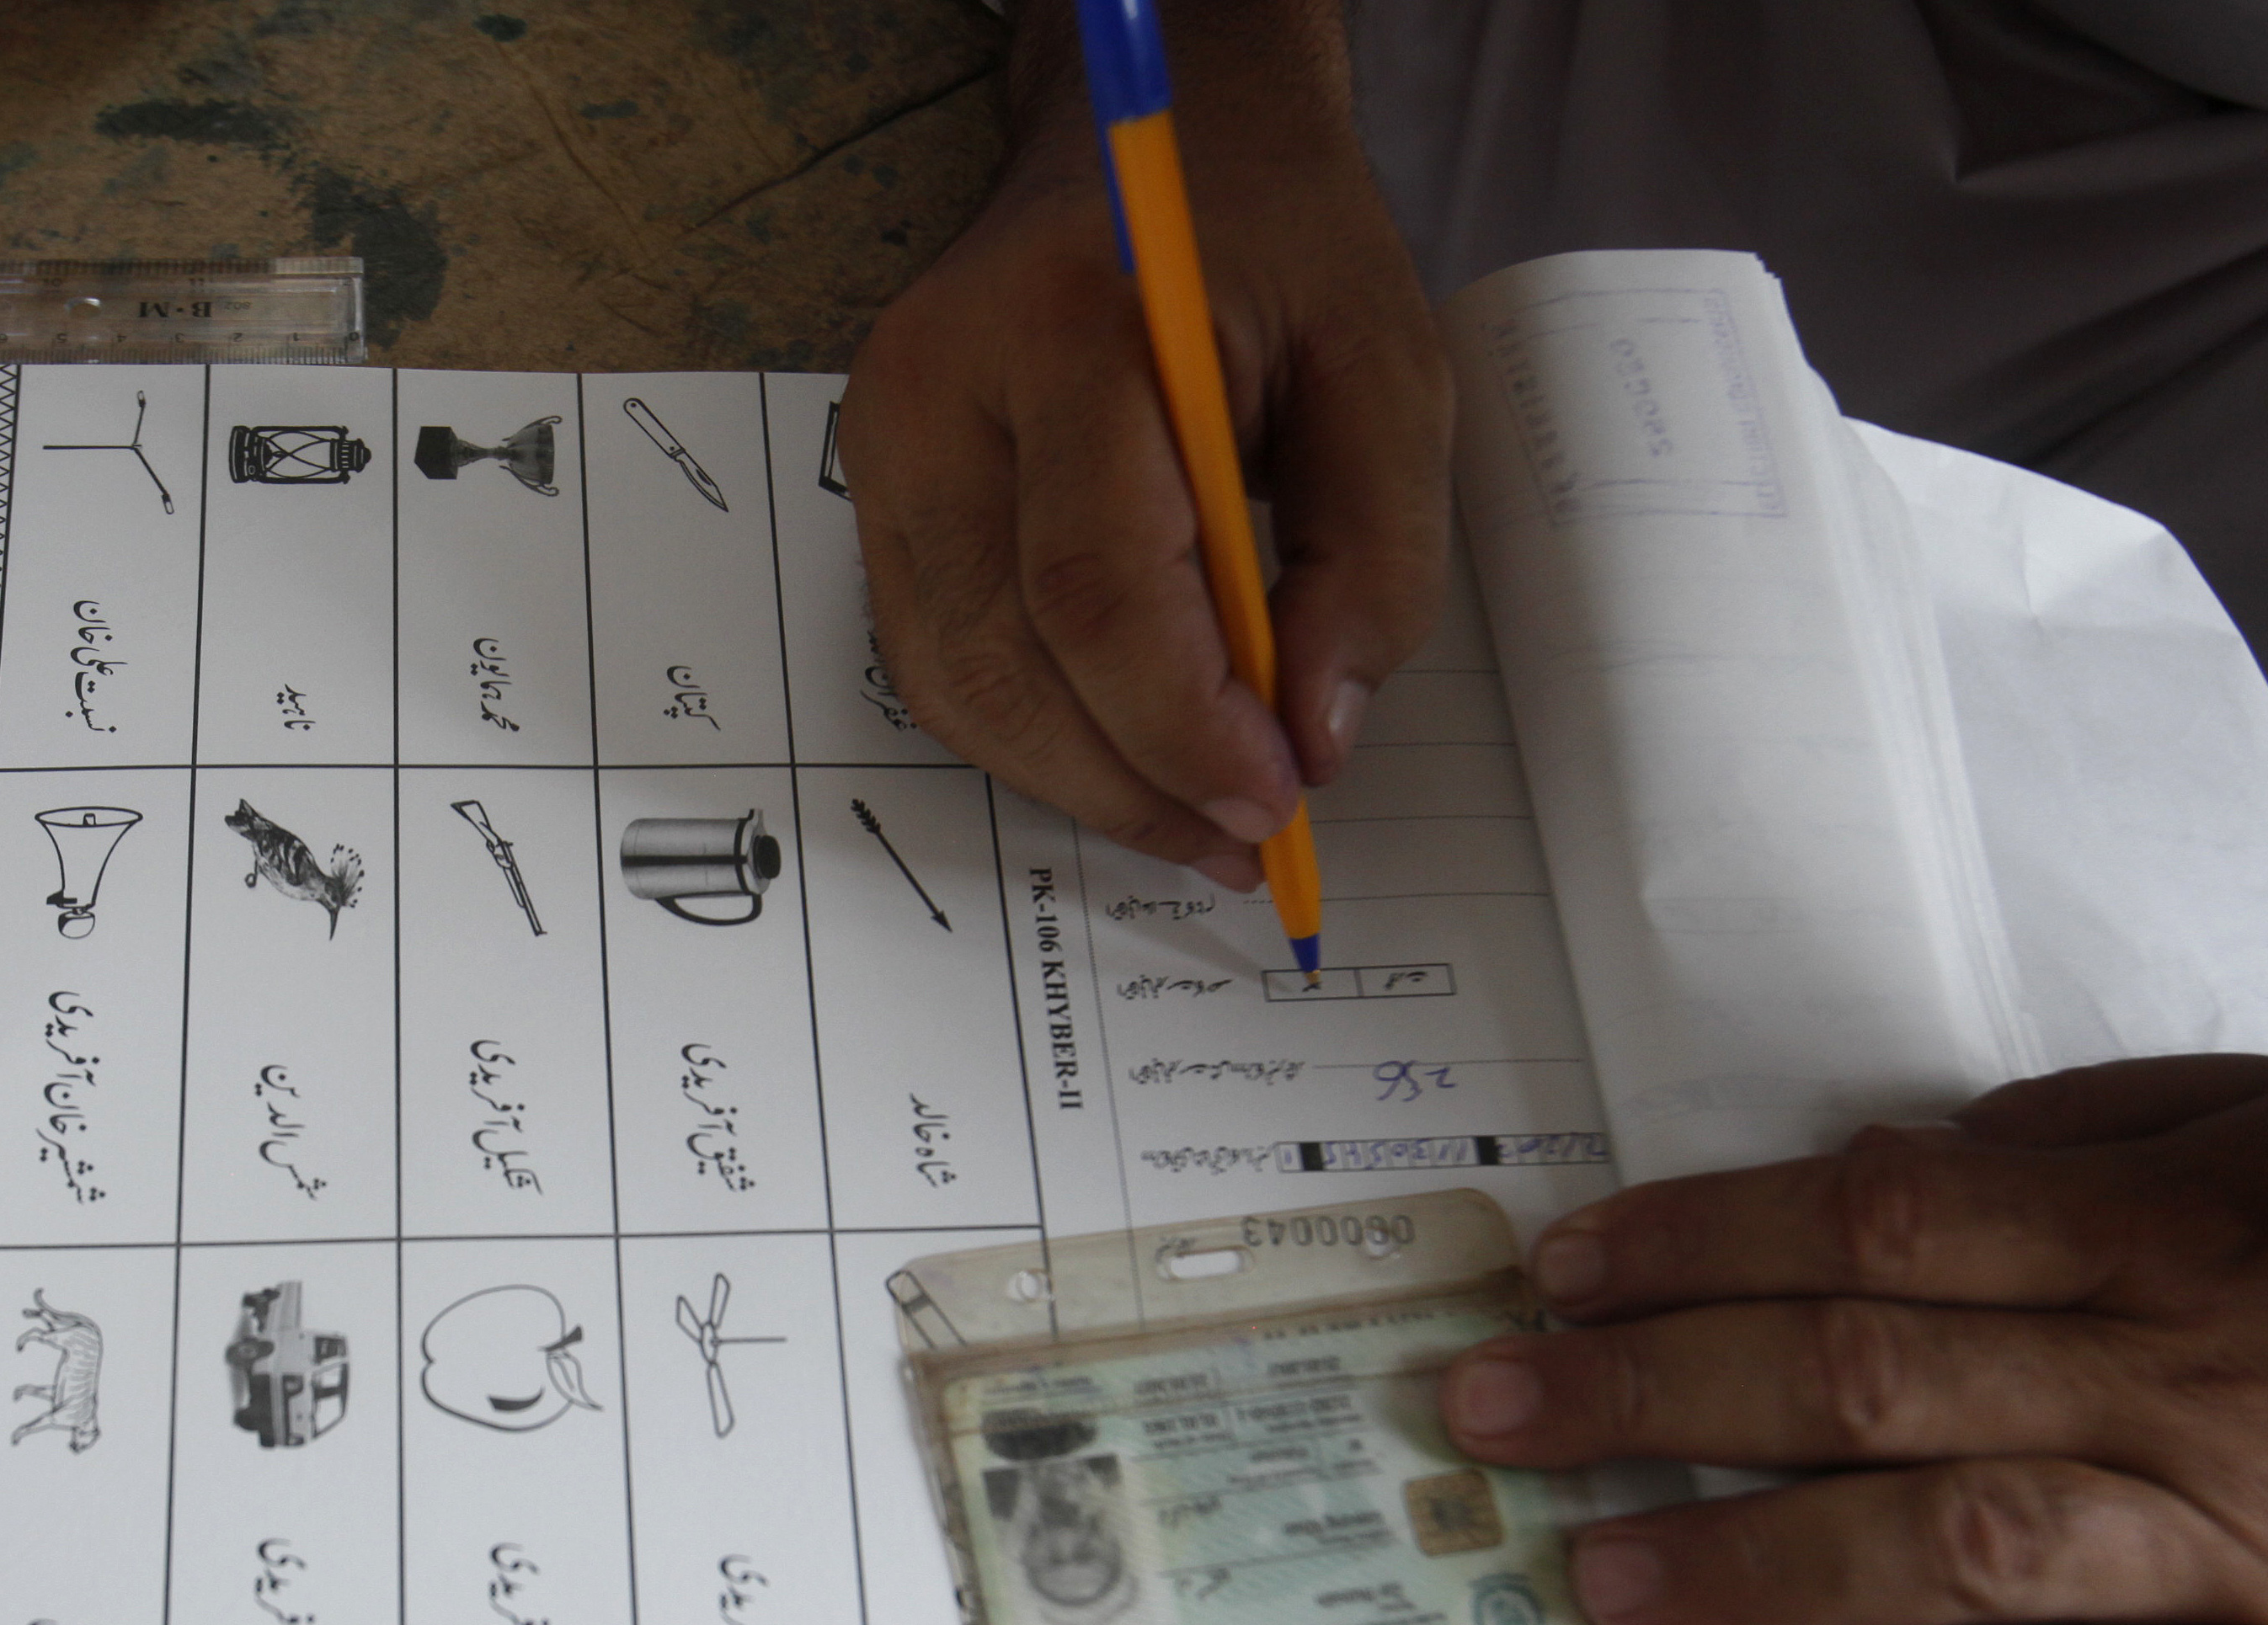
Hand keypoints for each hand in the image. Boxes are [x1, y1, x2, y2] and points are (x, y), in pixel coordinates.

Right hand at [839, 0, 1449, 889]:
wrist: (1153, 146)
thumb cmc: (1278, 244)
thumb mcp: (1389, 370)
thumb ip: (1376, 557)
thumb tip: (1315, 738)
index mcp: (1068, 328)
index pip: (1094, 586)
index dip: (1181, 724)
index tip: (1272, 799)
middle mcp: (938, 386)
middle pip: (1002, 657)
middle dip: (1127, 780)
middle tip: (1240, 836)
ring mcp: (884, 438)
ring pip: (952, 681)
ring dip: (1076, 779)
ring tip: (1194, 815)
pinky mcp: (877, 482)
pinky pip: (939, 656)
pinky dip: (1032, 732)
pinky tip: (1128, 753)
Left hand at [1437, 1055, 2267, 1624]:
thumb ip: (2090, 1126)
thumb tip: (1904, 1153)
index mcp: (2162, 1236)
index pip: (1879, 1221)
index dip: (1700, 1241)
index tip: (1559, 1271)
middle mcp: (2185, 1383)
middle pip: (1870, 1376)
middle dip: (1654, 1393)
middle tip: (1491, 1415)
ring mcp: (2256, 1544)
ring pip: (1970, 1545)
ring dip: (1768, 1567)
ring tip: (1605, 1581)